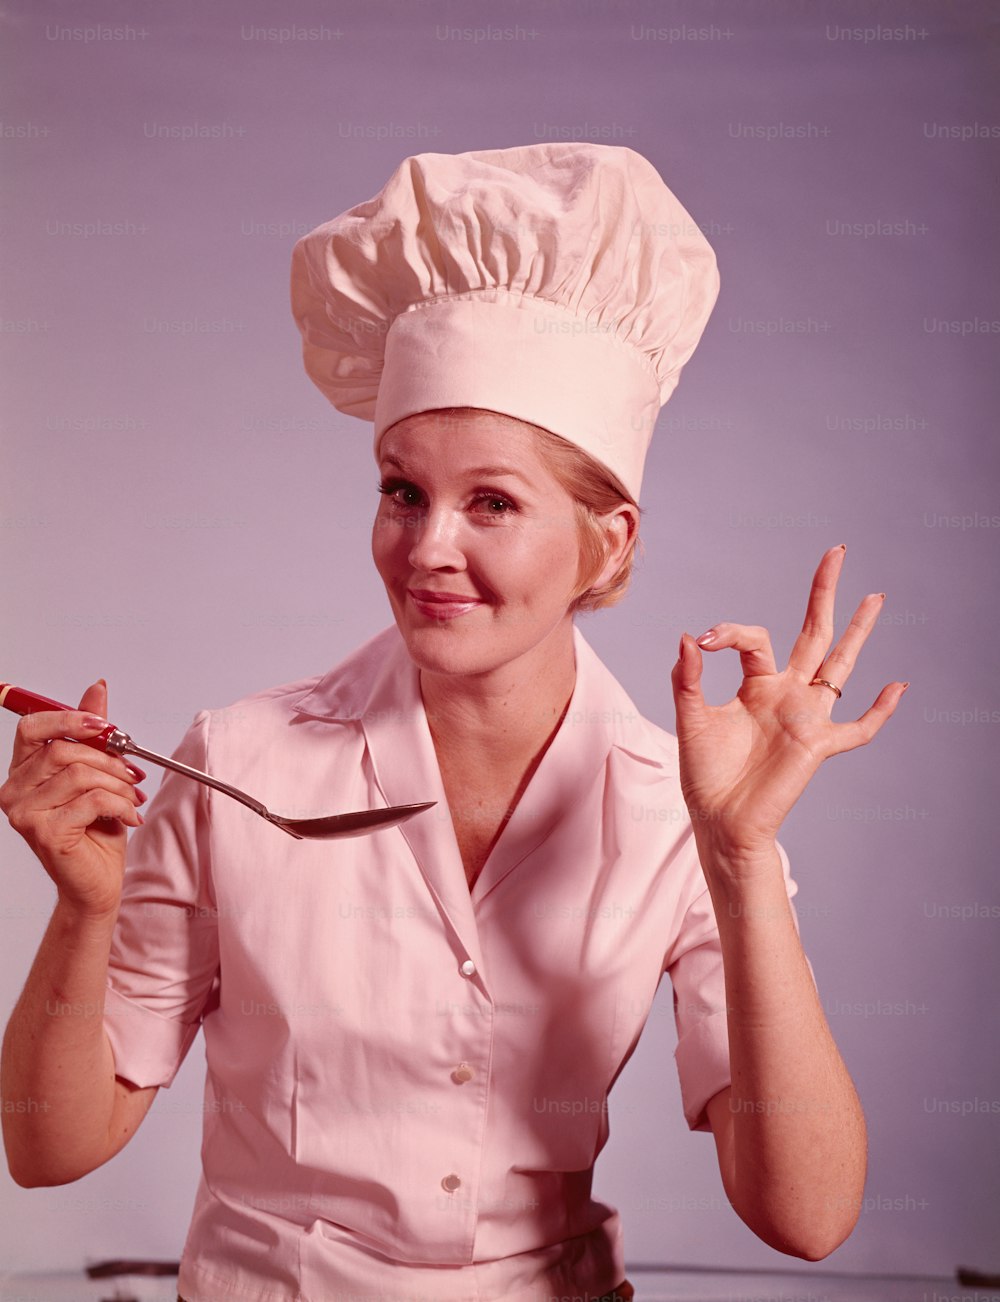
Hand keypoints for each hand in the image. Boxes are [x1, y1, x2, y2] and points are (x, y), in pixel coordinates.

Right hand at [0, 680, 145, 918]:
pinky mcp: (44, 832)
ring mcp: (24, 813)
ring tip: (132, 799)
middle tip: (133, 776)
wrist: (97, 882)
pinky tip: (129, 816)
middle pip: (63, 751)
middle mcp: (14, 791)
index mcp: (23, 772)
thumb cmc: (95, 830)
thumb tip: (96, 688)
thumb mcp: (98, 773)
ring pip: (80, 775)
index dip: (69, 720)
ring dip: (118, 785)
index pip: (32, 728)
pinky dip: (120, 804)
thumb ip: (93, 733)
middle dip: (109, 760)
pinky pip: (92, 800)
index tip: (105, 726)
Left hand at [670, 546, 907, 865]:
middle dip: (824, 593)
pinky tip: (898, 688)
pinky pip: (858, 729)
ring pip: (840, 665)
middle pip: (812, 633)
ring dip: (859, 632)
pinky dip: (879, 711)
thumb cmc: (705, 774)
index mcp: (755, 684)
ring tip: (876, 598)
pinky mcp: (818, 745)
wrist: (720, 821)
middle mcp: (785, 693)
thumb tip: (689, 637)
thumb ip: (688, 679)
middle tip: (837, 552)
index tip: (704, 641)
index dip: (730, 632)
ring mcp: (806, 717)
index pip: (753, 639)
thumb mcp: (690, 719)